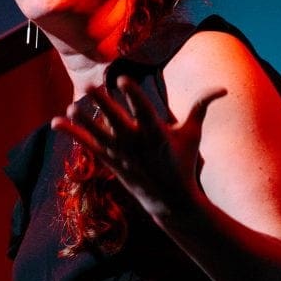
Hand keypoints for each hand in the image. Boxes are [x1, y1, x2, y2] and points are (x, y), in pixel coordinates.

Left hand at [51, 74, 224, 220]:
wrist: (171, 200)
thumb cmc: (183, 163)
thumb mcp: (193, 135)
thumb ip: (202, 107)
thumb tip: (224, 89)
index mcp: (156, 131)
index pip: (142, 109)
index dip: (132, 94)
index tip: (122, 79)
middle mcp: (135, 141)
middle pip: (115, 119)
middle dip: (102, 103)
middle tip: (88, 86)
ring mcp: (120, 152)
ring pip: (97, 132)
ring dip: (83, 119)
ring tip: (71, 105)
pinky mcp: (110, 161)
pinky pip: (87, 145)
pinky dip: (72, 133)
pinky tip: (56, 122)